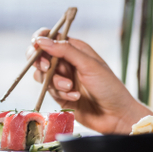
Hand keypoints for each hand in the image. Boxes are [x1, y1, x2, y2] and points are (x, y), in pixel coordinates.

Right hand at [28, 30, 152, 134]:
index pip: (52, 37)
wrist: (115, 114)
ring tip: (71, 87)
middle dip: (41, 62)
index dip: (40, 39)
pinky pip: (48, 90)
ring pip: (42, 75)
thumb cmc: (108, 86)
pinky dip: (60, 93)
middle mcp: (67, 62)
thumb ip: (65, 51)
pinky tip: (76, 97)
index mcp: (76, 49)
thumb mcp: (89, 65)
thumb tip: (42, 40)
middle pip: (41, 55)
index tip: (37, 46)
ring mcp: (62, 78)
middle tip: (47, 68)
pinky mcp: (59, 94)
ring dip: (55, 81)